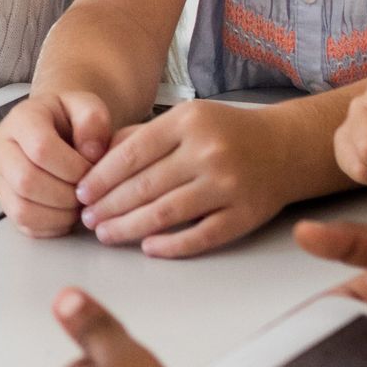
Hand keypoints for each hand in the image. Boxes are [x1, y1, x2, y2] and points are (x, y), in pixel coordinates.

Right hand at [0, 89, 114, 236]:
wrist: (55, 125)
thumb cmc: (71, 118)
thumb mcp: (87, 106)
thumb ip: (93, 120)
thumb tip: (91, 153)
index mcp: (21, 119)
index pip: (40, 148)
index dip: (72, 167)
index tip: (92, 171)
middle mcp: (1, 147)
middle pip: (26, 181)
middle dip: (65, 195)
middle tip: (86, 193)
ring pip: (21, 207)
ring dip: (58, 214)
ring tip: (77, 204)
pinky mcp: (4, 199)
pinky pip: (23, 223)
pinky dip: (50, 226)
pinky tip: (66, 213)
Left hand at [77, 100, 294, 257]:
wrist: (286, 147)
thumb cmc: (225, 133)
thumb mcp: (185, 119)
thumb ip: (143, 135)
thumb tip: (95, 160)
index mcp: (188, 122)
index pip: (132, 153)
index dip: (101, 177)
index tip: (81, 192)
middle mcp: (208, 151)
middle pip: (145, 185)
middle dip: (109, 206)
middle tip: (87, 219)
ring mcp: (229, 184)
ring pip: (167, 212)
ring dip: (129, 227)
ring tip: (106, 234)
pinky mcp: (245, 214)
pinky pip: (201, 235)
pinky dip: (172, 244)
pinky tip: (148, 247)